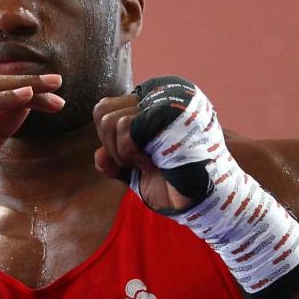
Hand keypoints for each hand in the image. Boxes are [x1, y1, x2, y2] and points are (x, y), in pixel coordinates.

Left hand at [92, 93, 194, 211]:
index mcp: (149, 109)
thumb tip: (98, 156)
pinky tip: (153, 161)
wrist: (200, 198)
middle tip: (140, 163)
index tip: (133, 160)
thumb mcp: (136, 175)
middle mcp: (156, 100)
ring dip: (122, 152)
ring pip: (109, 119)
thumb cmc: (174, 186)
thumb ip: (115, 164)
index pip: (106, 109)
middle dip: (111, 147)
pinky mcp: (164, 111)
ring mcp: (161, 103)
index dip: (109, 141)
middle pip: (102, 111)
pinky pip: (124, 126)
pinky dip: (130, 152)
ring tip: (149, 161)